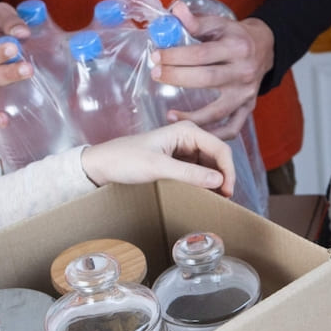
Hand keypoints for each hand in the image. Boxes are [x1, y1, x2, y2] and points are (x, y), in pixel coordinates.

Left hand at [80, 121, 235, 196]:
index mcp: (186, 131)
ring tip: (216, 200)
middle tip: (224, 199)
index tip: (228, 191)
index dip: (228, 170)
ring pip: (209, 166)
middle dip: (223, 177)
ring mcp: (183, 150)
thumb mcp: (158, 167)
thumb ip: (189, 173)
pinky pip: (197, 172)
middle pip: (217, 157)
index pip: (220, 148)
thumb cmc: (125, 160)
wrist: (102, 165)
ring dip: (215, 182)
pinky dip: (203, 184)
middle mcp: (188, 138)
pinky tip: (204, 196)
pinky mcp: (176, 162)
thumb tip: (219, 181)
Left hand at [147, 3, 274, 139]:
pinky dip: (214, 134)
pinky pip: (232, 127)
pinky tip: (194, 131)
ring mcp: (247, 94)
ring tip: (169, 114)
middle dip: (177, 78)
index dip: (176, 56)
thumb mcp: (219, 24)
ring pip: (218, 111)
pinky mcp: (248, 108)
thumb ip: (196, 22)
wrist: (265, 48)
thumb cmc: (236, 36)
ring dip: (192, 116)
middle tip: (156, 75)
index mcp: (237, 47)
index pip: (201, 54)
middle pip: (206, 79)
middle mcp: (244, 72)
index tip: (156, 57)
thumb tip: (175, 10)